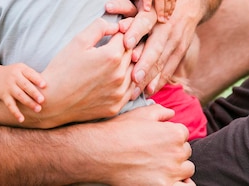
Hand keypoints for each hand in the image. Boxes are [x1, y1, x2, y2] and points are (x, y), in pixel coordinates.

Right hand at [0, 63, 45, 122]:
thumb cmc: (15, 74)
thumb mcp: (22, 69)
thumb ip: (33, 75)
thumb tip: (49, 83)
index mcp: (20, 69)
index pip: (29, 73)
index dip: (37, 79)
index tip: (45, 85)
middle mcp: (14, 77)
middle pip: (24, 85)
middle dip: (33, 93)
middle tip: (43, 100)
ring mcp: (8, 87)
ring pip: (19, 95)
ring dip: (28, 103)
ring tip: (38, 109)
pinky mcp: (4, 96)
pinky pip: (10, 105)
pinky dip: (15, 112)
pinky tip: (21, 119)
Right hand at [39, 18, 134, 126]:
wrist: (53, 101)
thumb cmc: (63, 68)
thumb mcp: (78, 40)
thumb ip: (99, 27)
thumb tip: (116, 26)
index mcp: (111, 56)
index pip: (126, 36)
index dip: (122, 30)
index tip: (117, 30)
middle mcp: (119, 75)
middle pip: (133, 53)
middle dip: (128, 45)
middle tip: (118, 42)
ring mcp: (119, 93)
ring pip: (135, 72)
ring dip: (130, 63)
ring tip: (118, 58)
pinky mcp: (116, 107)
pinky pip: (131, 90)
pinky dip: (128, 81)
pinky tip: (119, 76)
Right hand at [80, 104, 194, 184]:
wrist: (103, 152)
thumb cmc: (121, 130)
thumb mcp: (141, 113)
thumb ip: (161, 111)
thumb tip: (172, 114)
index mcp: (174, 133)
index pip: (183, 133)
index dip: (171, 134)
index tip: (160, 138)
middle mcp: (177, 153)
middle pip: (185, 152)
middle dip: (174, 150)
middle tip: (156, 151)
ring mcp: (172, 172)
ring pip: (187, 170)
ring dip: (178, 167)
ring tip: (161, 166)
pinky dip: (181, 184)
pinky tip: (169, 180)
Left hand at [108, 0, 199, 93]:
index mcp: (157, 11)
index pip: (145, 21)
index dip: (136, 31)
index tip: (125, 43)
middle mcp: (168, 27)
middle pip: (155, 46)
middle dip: (144, 63)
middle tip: (132, 78)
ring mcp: (176, 40)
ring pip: (162, 61)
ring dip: (150, 77)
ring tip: (136, 91)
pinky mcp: (181, 50)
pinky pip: (170, 67)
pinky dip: (160, 79)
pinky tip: (150, 90)